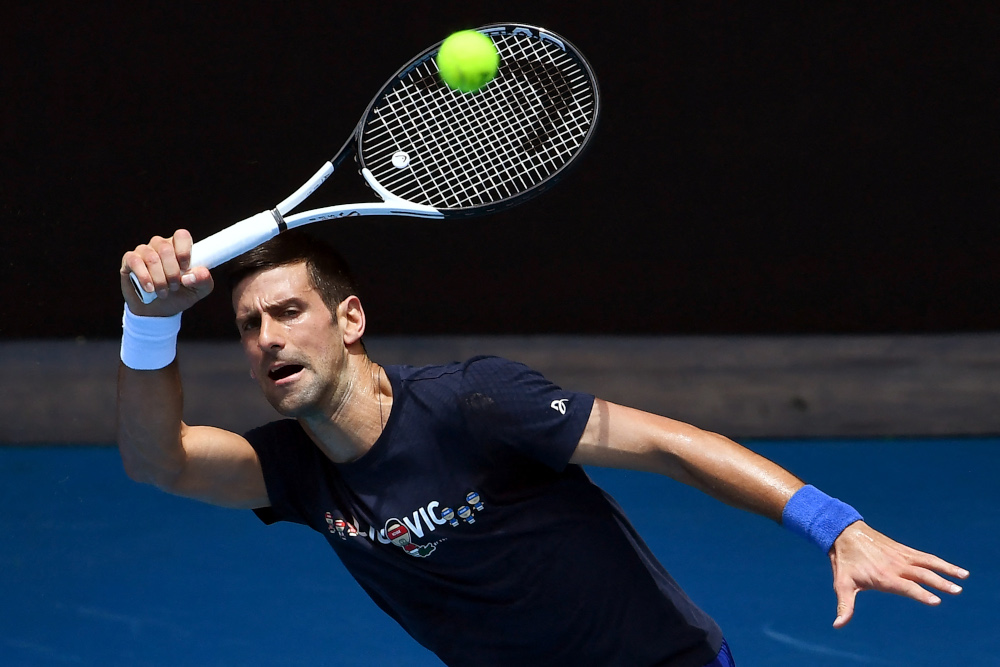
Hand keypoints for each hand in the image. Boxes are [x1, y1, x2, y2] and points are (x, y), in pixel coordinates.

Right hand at [120, 229, 213, 316]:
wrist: (158, 311)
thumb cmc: (180, 295)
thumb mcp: (199, 290)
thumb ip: (203, 279)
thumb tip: (191, 275)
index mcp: (179, 247)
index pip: (181, 235)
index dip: (184, 251)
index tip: (186, 269)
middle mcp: (161, 245)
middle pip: (166, 248)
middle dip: (172, 272)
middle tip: (175, 287)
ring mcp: (144, 251)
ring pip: (152, 257)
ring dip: (159, 279)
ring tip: (163, 292)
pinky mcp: (129, 260)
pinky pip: (135, 262)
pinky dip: (144, 277)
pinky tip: (150, 289)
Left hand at [828, 521, 968, 627]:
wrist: (845, 533)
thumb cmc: (845, 562)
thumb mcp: (842, 585)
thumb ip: (845, 606)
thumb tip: (838, 625)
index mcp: (884, 576)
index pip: (905, 587)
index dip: (920, 594)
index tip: (936, 600)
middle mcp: (896, 566)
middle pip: (922, 575)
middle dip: (939, 583)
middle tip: (957, 590)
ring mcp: (901, 556)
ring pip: (928, 562)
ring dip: (946, 569)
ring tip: (964, 576)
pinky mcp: (903, 550)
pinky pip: (924, 556)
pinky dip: (938, 562)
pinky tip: (951, 568)